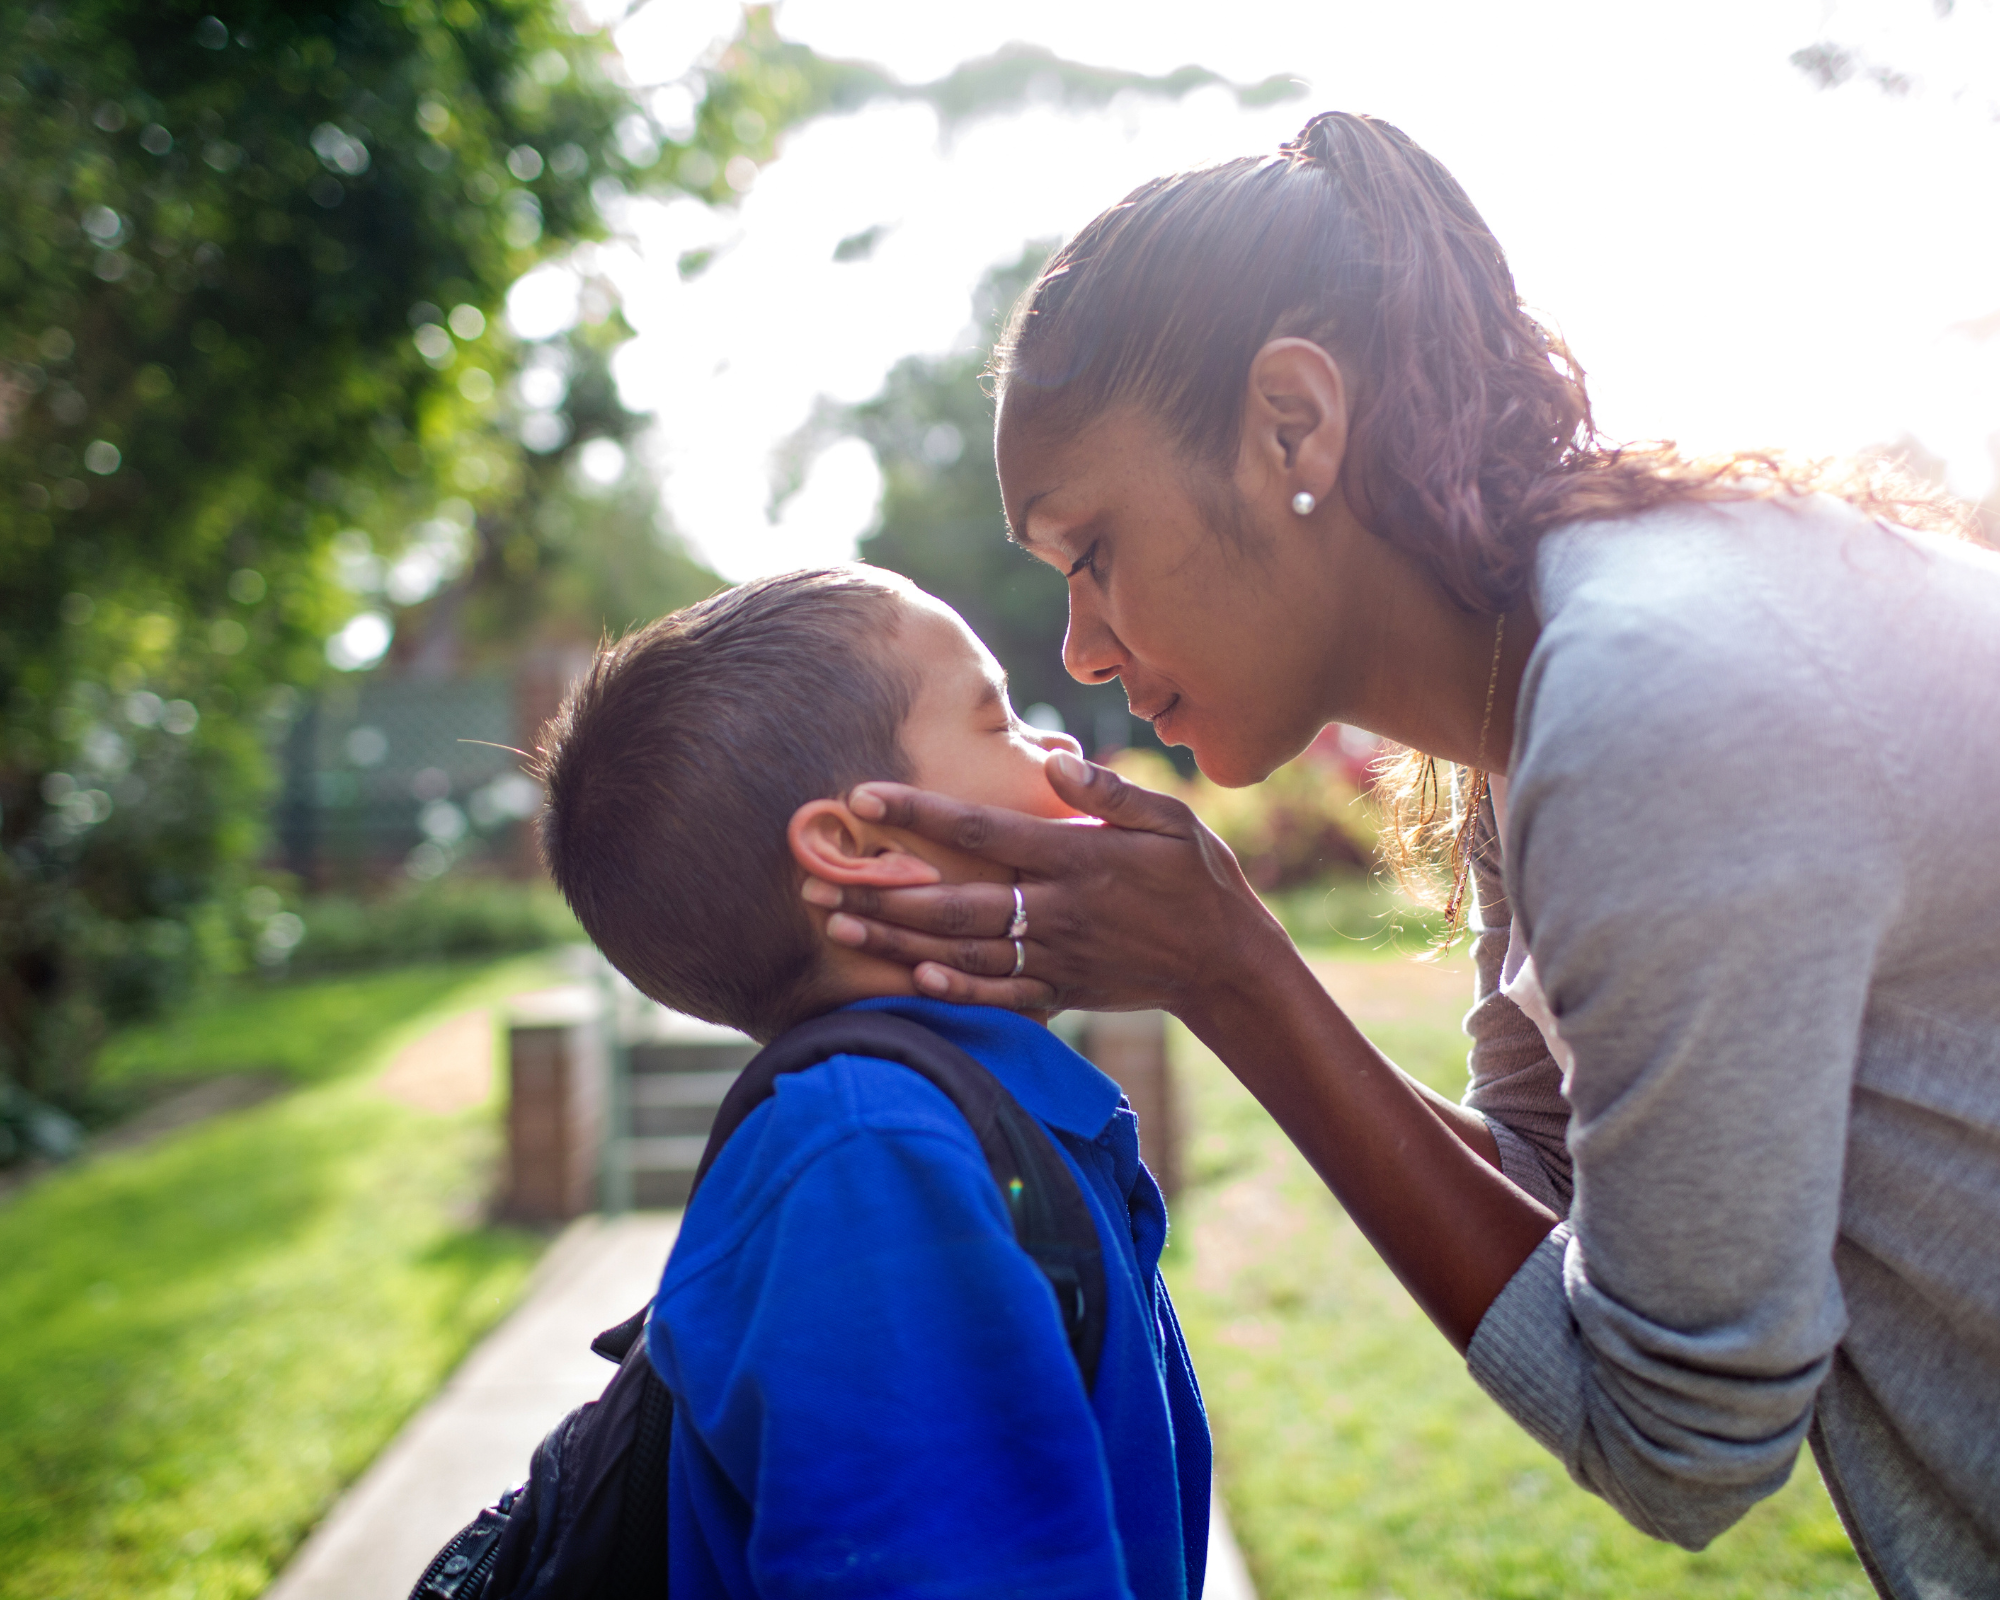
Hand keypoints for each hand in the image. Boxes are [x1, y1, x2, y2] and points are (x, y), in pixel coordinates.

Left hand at [802, 752, 1290, 1014]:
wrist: (1228, 964)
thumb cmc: (1198, 880)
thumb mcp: (1172, 820)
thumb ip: (1111, 790)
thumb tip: (1051, 759)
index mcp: (1078, 858)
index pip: (983, 831)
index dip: (920, 814)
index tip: (863, 796)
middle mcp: (1059, 910)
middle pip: (955, 902)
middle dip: (883, 890)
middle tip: (819, 878)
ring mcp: (1057, 956)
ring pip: (963, 952)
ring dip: (897, 940)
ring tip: (838, 925)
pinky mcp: (1062, 991)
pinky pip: (998, 996)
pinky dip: (952, 992)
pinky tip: (908, 977)